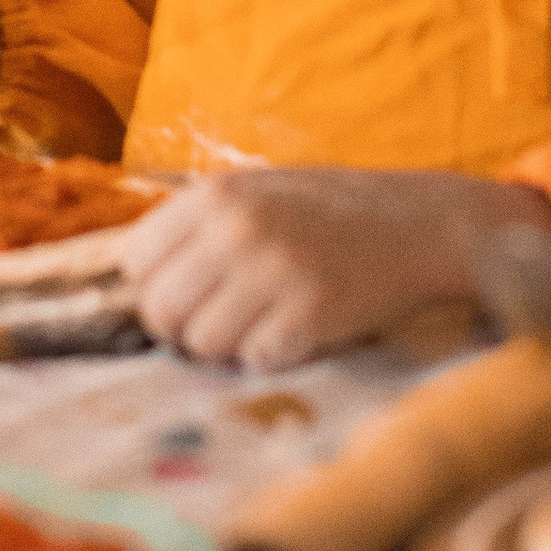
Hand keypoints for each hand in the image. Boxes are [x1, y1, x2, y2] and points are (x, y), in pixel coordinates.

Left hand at [118, 166, 550, 371]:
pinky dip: (267, 355)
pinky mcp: (311, 315)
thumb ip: (197, 225)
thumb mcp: (255, 190)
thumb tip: (132, 279)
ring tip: (255, 325)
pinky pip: (253, 360)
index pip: (135, 261)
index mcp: (216, 195)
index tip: (185, 290)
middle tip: (216, 320)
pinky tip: (291, 332)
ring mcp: (274, 274)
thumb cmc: (328, 210)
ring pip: (200, 344)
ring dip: (223, 346)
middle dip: (181, 326)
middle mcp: (238, 231)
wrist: (417, 223)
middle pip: (159, 309)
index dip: (154, 284)